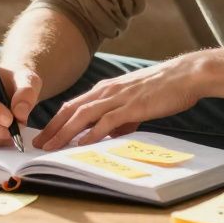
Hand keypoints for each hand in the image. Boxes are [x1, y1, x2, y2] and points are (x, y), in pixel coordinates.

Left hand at [32, 55, 203, 150]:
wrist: (186, 75)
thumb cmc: (164, 88)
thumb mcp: (136, 101)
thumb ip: (121, 117)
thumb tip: (111, 134)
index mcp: (107, 89)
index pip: (74, 105)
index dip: (56, 120)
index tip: (44, 134)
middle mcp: (107, 91)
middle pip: (72, 110)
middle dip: (52, 128)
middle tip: (38, 144)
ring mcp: (119, 98)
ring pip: (83, 116)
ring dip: (65, 132)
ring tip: (51, 147)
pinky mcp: (132, 106)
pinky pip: (107, 122)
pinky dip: (92, 133)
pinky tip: (82, 144)